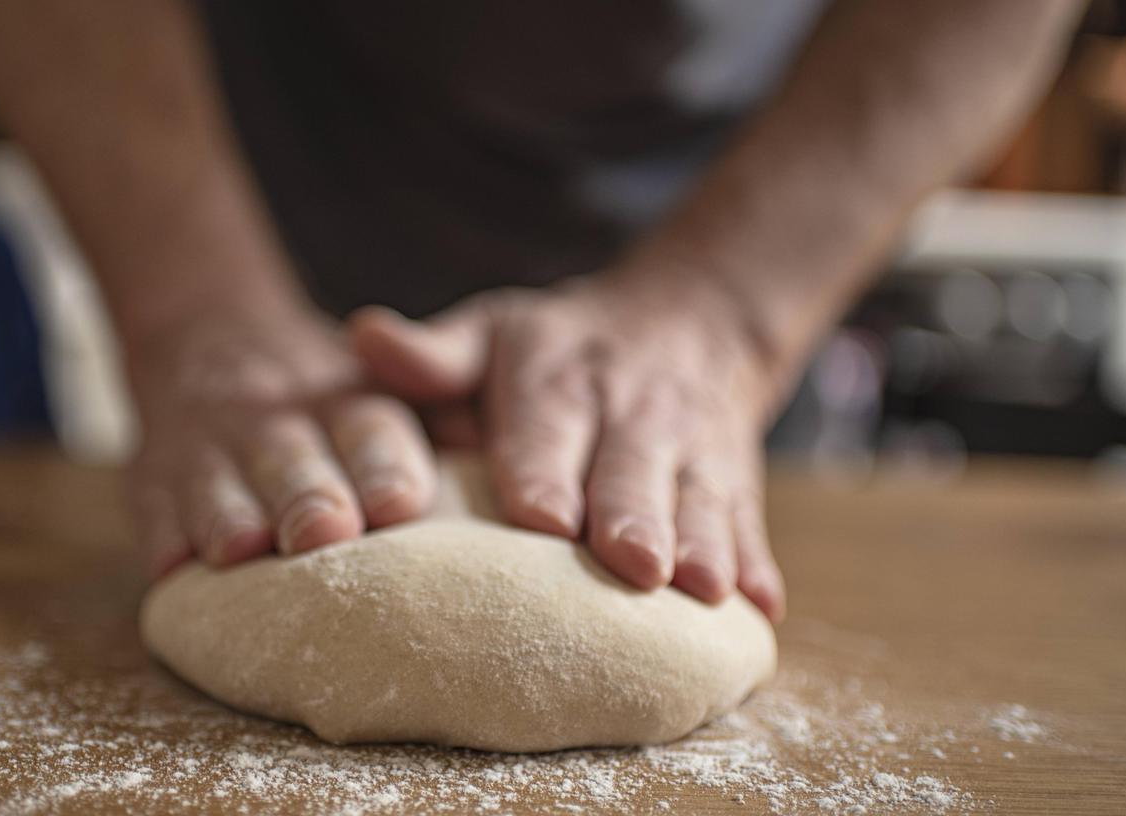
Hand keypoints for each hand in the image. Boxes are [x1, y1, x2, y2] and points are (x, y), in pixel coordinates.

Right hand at [126, 307, 436, 578]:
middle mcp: (280, 420)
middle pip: (294, 456)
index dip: (383, 462)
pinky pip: (154, 509)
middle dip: (308, 493)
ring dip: (230, 512)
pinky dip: (163, 536)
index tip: (401, 502)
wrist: (214, 346)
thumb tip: (526, 463)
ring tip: (241, 546)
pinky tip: (171, 567)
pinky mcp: (153, 478)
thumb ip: (444, 418)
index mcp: (349, 403)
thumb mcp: (385, 391)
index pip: (371, 426)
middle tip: (326, 531)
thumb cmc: (330, 407)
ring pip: (219, 480)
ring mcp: (210, 447)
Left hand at [349, 275, 786, 621]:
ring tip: (704, 591)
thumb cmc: (557, 349)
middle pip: (633, 471)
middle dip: (635, 518)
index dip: (546, 472)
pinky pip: (751, 522)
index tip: (542, 517)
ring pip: (701, 498)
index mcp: (558, 381)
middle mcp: (631, 413)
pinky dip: (758, 566)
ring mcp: (693, 448)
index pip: (548, 429)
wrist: (686, 319)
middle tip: (634, 566)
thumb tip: (364, 338)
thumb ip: (433, 354)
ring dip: (703, 544)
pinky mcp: (737, 480)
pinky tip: (761, 612)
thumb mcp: (493, 331)